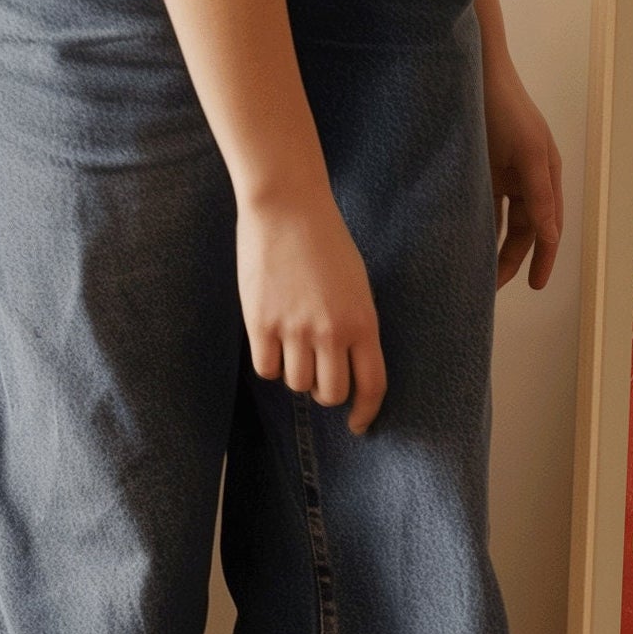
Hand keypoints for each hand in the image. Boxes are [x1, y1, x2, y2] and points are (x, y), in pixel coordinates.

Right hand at [237, 183, 387, 433]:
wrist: (288, 208)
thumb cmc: (327, 244)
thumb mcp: (358, 288)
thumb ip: (355, 328)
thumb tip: (348, 367)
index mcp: (364, 323)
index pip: (372, 386)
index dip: (366, 412)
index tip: (358, 424)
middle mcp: (332, 332)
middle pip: (331, 393)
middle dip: (326, 393)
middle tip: (319, 376)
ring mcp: (295, 329)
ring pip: (297, 383)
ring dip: (296, 374)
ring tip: (294, 346)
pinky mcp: (260, 323)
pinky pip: (266, 370)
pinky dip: (270, 364)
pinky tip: (272, 342)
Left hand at [484, 55, 563, 289]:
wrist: (473, 72)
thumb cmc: (505, 108)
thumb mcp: (528, 153)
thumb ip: (539, 196)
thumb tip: (551, 236)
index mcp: (547, 175)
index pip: (548, 227)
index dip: (543, 258)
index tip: (535, 286)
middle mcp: (527, 179)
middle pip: (524, 230)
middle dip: (512, 259)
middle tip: (492, 288)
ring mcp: (502, 175)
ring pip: (500, 222)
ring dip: (492, 246)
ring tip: (476, 274)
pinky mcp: (478, 169)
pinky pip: (479, 206)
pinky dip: (475, 225)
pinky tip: (462, 243)